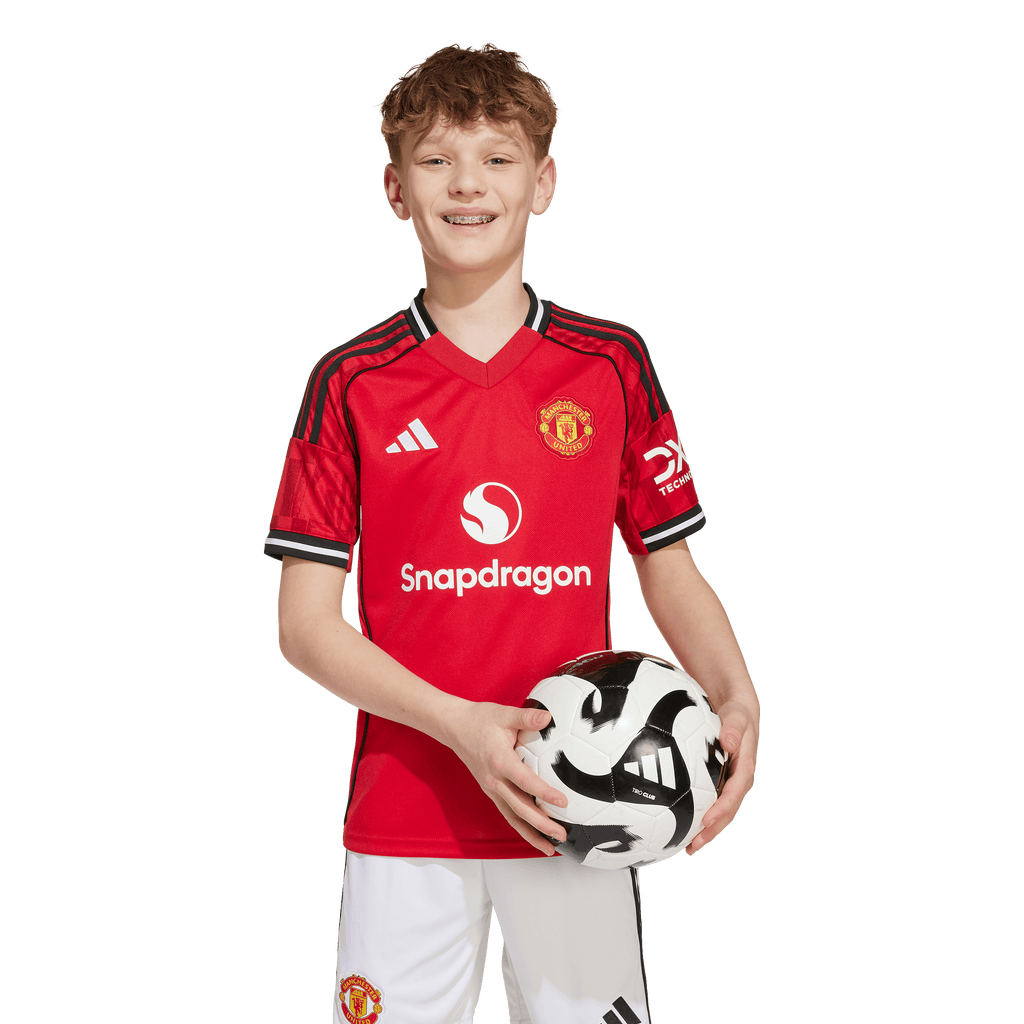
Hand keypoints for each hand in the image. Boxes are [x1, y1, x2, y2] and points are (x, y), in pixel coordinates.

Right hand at [446, 702, 568, 855]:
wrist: (454, 727)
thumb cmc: (479, 720)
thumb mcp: (504, 713)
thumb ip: (527, 717)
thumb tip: (548, 717)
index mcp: (500, 761)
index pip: (525, 782)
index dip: (545, 793)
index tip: (563, 802)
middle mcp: (495, 780)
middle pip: (520, 808)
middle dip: (542, 824)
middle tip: (562, 835)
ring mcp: (491, 788)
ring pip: (512, 816)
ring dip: (531, 834)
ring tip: (550, 848)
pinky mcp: (491, 791)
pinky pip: (506, 812)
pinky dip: (521, 826)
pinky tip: (534, 835)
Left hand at [685, 700, 758, 855]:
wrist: (738, 713)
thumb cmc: (737, 715)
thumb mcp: (738, 717)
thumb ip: (734, 729)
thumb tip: (728, 742)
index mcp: (745, 769)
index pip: (734, 793)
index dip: (722, 808)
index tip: (707, 819)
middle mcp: (738, 782)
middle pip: (727, 811)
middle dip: (712, 830)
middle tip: (694, 844)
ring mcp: (729, 785)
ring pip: (719, 813)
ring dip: (706, 831)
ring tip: (689, 847)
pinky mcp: (719, 784)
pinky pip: (710, 803)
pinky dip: (699, 816)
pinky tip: (681, 827)